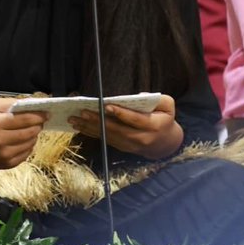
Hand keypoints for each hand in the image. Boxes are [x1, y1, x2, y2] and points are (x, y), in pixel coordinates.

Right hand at [0, 98, 45, 169]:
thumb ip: (11, 104)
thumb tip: (32, 105)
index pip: (25, 119)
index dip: (39, 116)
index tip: (46, 113)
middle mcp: (0, 140)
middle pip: (30, 132)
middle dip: (38, 125)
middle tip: (39, 121)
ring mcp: (3, 155)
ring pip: (30, 144)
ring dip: (34, 136)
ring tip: (30, 130)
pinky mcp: (5, 165)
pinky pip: (25, 155)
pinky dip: (28, 147)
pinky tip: (23, 141)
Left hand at [68, 96, 183, 159]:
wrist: (165, 144)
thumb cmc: (164, 119)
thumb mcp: (168, 106)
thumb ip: (160, 99)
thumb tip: (137, 97)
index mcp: (153, 126)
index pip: (135, 120)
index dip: (121, 113)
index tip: (106, 106)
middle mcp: (140, 138)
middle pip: (117, 130)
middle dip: (98, 121)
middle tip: (83, 112)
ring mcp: (130, 145)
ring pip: (108, 136)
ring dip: (90, 128)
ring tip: (74, 119)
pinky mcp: (122, 147)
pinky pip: (105, 140)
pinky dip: (91, 133)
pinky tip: (79, 126)